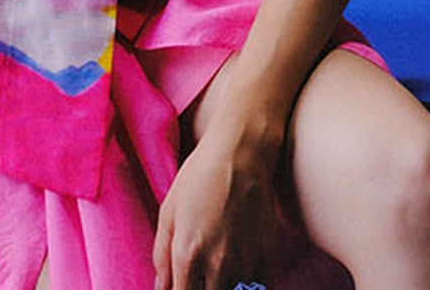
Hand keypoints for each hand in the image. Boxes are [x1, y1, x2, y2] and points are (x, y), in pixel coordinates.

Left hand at [153, 121, 278, 289]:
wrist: (241, 153)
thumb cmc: (200, 176)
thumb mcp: (168, 210)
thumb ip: (161, 255)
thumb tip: (161, 288)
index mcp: (187, 253)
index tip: (183, 286)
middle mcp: (217, 265)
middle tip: (201, 280)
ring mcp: (245, 264)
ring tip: (219, 279)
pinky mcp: (268, 259)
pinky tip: (242, 282)